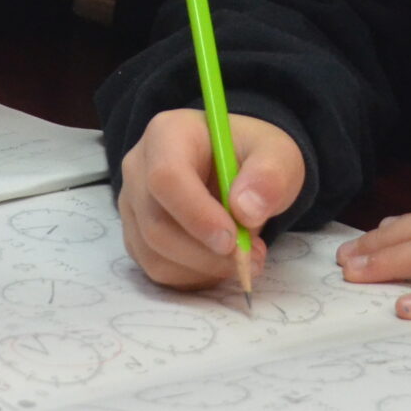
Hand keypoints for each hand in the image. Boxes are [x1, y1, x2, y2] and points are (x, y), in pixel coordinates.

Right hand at [118, 109, 305, 290]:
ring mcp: (133, 205)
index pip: (166, 177)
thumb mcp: (277, 154)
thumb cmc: (253, 157)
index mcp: (168, 134)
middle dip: (206, 253)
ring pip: (155, 254)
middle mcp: (138, 168)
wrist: (239, 169)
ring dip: (203, 268)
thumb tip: (246, 211)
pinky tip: (219, 261)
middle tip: (250, 257)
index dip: (197, 214)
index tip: (233, 239)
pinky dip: (193, 276)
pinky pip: (158, 269)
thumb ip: (270, 175)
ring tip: (242, 257)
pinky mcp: (137, 236)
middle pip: (156, 224)